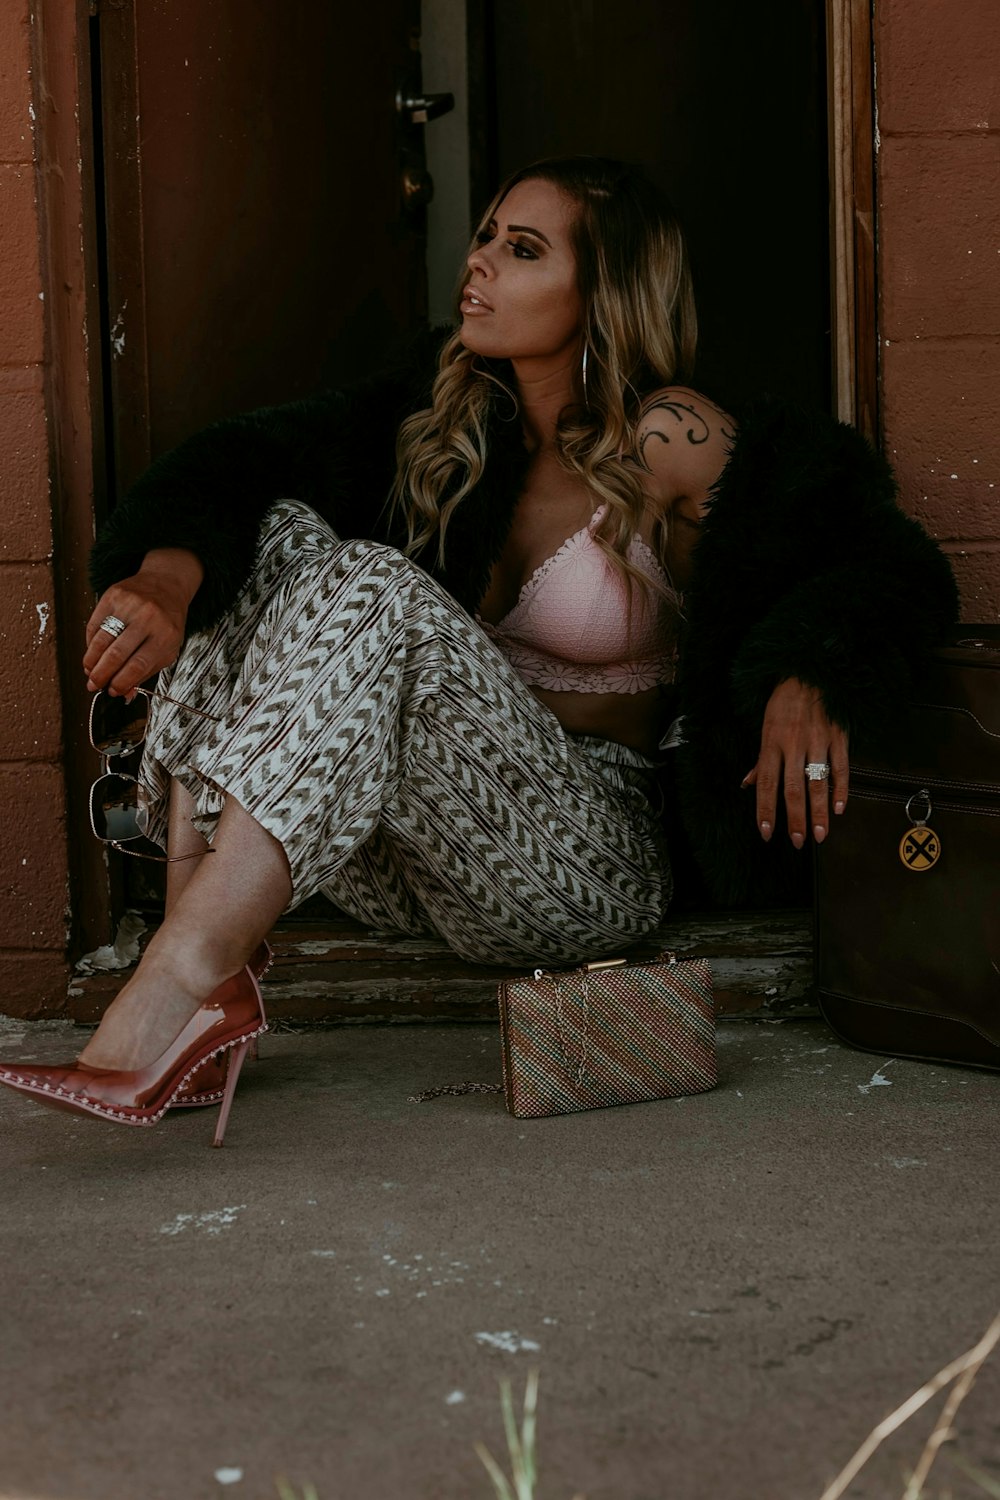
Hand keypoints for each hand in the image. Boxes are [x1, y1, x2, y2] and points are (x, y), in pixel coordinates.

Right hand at [84, 548, 203, 695]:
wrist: (166, 584)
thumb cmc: (168, 621)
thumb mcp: (167, 649)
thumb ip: (146, 672)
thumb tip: (125, 694)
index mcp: (166, 635)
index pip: (138, 665)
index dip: (121, 682)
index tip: (113, 691)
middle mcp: (148, 618)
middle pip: (116, 654)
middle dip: (101, 675)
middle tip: (94, 685)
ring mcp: (129, 605)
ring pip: (101, 640)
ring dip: (91, 660)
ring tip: (89, 671)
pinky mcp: (113, 595)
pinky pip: (94, 624)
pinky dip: (90, 643)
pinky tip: (91, 652)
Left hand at [742, 678, 848, 846]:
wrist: (813, 671)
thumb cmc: (785, 700)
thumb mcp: (766, 725)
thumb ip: (761, 760)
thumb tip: (749, 784)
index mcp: (772, 743)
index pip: (767, 784)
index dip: (766, 811)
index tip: (766, 833)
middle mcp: (794, 745)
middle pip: (793, 789)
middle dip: (796, 819)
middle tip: (799, 841)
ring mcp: (818, 741)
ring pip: (818, 783)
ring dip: (819, 811)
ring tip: (820, 834)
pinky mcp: (839, 737)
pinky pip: (841, 767)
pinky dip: (841, 789)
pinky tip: (839, 808)